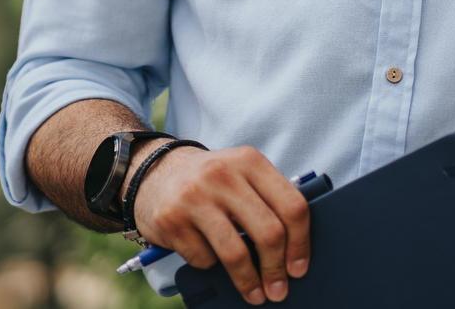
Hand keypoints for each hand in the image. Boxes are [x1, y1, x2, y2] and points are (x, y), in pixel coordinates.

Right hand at [130, 144, 311, 304]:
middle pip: (268, 232)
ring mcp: (195, 196)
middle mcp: (223, 174)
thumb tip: (294, 251)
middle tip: (279, 289)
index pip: (292, 205)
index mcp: (250, 160)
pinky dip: (211, 265)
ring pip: (236, 253)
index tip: (299, 267)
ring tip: (255, 294)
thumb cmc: (210, 181)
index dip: (301, 243)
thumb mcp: (241, 175)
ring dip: (249, 281)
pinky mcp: (172, 219)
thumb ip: (268, 200)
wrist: (154, 172)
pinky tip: (209, 256)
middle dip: (276, 269)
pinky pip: (204, 258)